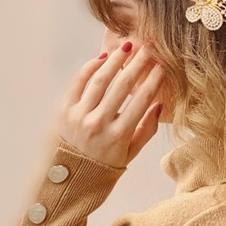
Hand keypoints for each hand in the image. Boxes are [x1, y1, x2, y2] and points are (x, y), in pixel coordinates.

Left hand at [52, 41, 164, 167]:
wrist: (69, 179)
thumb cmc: (104, 166)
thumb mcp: (130, 153)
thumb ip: (147, 130)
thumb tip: (159, 104)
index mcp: (118, 136)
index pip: (141, 100)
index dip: (154, 80)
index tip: (162, 65)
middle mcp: (98, 124)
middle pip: (122, 86)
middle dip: (138, 63)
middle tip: (149, 48)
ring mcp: (79, 116)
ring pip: (100, 79)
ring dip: (116, 60)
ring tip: (127, 46)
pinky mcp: (63, 110)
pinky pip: (78, 82)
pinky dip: (90, 67)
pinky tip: (103, 58)